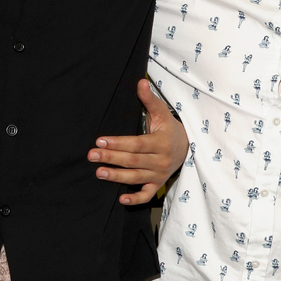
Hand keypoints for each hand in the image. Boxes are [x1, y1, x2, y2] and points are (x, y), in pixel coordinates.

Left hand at [88, 79, 187, 204]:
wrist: (189, 147)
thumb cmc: (169, 128)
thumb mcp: (162, 112)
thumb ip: (150, 99)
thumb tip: (140, 82)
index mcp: (161, 142)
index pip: (136, 144)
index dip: (118, 143)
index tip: (100, 141)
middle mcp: (161, 160)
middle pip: (133, 160)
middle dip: (111, 158)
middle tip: (91, 156)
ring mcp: (159, 174)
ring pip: (136, 177)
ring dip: (117, 177)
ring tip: (98, 172)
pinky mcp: (158, 184)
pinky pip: (147, 194)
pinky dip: (135, 199)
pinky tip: (120, 198)